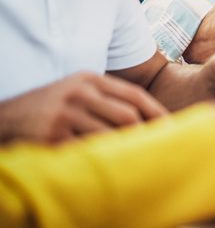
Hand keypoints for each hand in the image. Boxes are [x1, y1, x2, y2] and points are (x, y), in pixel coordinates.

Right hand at [0, 72, 167, 143]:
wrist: (7, 117)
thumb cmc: (52, 106)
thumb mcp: (78, 91)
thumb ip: (108, 98)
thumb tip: (147, 117)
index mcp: (90, 79)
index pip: (134, 95)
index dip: (156, 112)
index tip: (171, 127)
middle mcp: (79, 93)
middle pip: (127, 115)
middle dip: (144, 134)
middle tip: (155, 148)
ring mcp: (66, 114)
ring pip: (110, 135)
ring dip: (124, 149)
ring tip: (133, 158)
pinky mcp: (54, 136)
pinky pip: (88, 150)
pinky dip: (100, 158)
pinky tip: (105, 163)